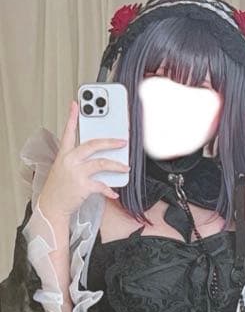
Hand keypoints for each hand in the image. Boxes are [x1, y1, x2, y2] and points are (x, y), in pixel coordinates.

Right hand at [37, 100, 127, 221]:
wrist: (52, 206)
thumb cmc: (58, 188)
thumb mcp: (63, 169)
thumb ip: (78, 161)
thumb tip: (99, 158)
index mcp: (64, 154)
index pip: (68, 132)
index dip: (72, 117)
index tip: (75, 105)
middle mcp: (70, 160)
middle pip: (92, 145)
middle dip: (110, 142)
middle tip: (122, 142)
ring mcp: (76, 172)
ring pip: (101, 163)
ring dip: (116, 165)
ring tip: (125, 167)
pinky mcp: (83, 186)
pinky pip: (102, 185)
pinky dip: (109, 190)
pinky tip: (114, 193)